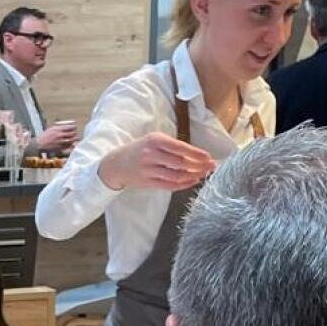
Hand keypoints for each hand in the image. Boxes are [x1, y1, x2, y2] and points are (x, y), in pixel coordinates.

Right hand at [36, 122, 79, 153]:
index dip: (74, 127)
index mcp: (58, 129)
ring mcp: (61, 142)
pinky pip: (69, 145)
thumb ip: (59, 127)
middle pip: (72, 133)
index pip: (70, 127)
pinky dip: (71, 144)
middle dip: (75, 133)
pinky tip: (71, 143)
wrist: (39, 144)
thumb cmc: (45, 136)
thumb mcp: (51, 128)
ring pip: (72, 140)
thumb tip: (66, 126)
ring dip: (74, 139)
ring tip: (75, 138)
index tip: (75, 127)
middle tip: (75, 133)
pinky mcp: (60, 147)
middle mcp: (60, 135)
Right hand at [97, 132, 215, 191]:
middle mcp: (151, 154)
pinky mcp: (147, 182)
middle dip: (199, 166)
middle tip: (210, 167)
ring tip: (203, 175)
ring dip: (193, 176)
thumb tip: (197, 155)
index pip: (181, 148)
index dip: (197, 154)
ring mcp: (149, 169)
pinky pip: (169, 185)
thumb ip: (172, 146)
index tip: (209, 157)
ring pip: (177, 175)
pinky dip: (183, 184)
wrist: (116, 164)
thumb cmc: (139, 150)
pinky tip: (192, 181)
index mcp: (155, 140)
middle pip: (181, 163)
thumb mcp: (153, 140)